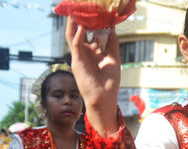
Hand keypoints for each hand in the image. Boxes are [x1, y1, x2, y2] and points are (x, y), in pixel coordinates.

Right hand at [65, 17, 120, 134]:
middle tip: (82, 5)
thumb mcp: (114, 58)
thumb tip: (112, 26)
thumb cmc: (109, 82)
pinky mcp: (76, 62)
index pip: (90, 32)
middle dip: (81, 18)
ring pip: (73, 35)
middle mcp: (85, 52)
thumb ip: (112, 43)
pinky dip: (78, 35)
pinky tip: (82, 26)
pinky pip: (76, 45)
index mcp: (93, 51)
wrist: (104, 99)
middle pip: (80, 30)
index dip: (93, 20)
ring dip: (74, 22)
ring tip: (76, 10)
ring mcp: (79, 56)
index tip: (98, 9)